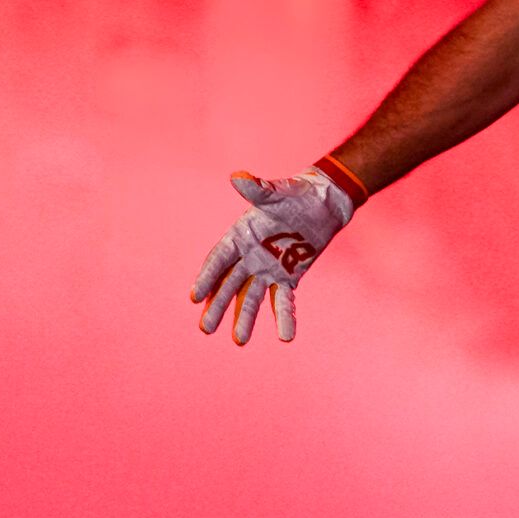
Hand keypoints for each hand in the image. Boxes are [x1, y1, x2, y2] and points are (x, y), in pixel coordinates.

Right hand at [190, 167, 353, 343]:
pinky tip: (285, 336)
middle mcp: (250, 256)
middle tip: (205, 328)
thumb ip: (258, 189)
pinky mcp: (289, 277)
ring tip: (239, 341)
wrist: (323, 202)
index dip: (207, 277)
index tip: (195, 297)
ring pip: (252, 297)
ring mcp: (268, 269)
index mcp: (240, 236)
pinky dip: (284, 317)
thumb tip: (238, 176)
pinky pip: (284, 300)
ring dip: (244, 318)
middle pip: (230, 285)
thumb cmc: (296, 193)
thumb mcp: (278, 192)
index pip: (219, 260)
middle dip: (217, 306)